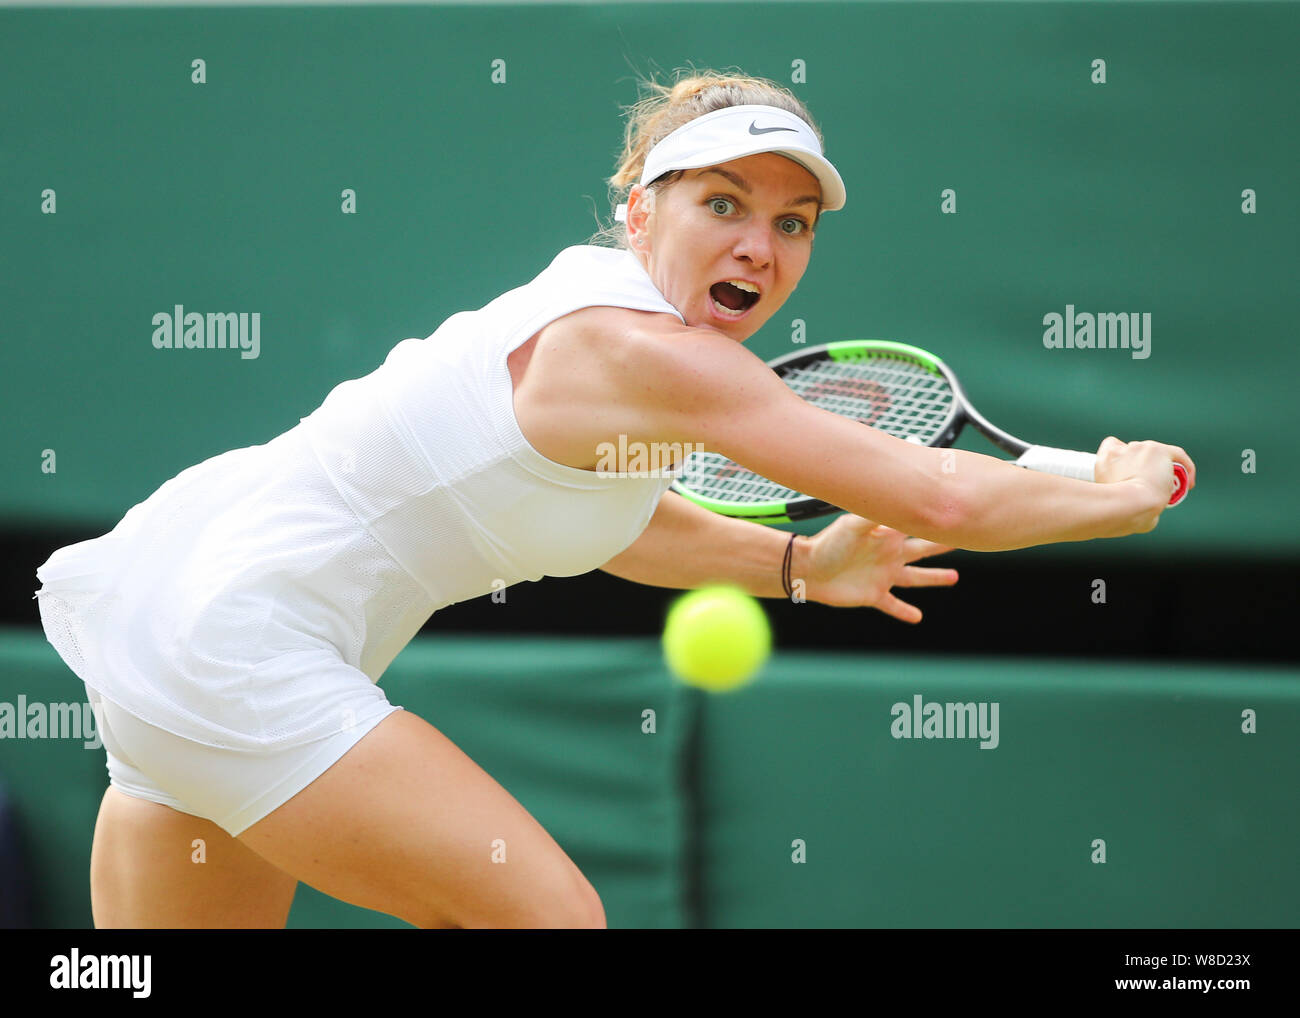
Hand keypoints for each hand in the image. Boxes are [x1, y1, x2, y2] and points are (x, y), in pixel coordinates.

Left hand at [798, 514, 958, 622]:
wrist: (807, 570)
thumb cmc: (827, 544)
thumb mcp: (853, 525)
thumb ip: (876, 514)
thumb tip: (900, 502)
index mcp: (887, 536)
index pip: (916, 526)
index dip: (935, 521)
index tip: (958, 513)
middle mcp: (889, 554)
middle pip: (924, 549)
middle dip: (942, 546)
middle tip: (964, 541)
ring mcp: (883, 575)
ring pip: (916, 578)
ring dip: (934, 578)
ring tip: (953, 577)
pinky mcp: (874, 595)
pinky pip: (893, 605)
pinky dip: (905, 612)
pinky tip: (917, 617)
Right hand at [1094, 436, 1196, 528]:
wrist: (1126, 505)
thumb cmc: (1116, 511)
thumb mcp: (1111, 500)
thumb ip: (1123, 497)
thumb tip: (1145, 516)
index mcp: (1105, 459)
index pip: (1112, 448)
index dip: (1122, 461)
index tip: (1127, 476)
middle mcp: (1122, 449)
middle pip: (1136, 451)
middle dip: (1142, 466)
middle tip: (1149, 488)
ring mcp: (1141, 448)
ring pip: (1156, 454)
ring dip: (1162, 468)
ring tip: (1168, 490)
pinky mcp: (1160, 451)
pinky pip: (1177, 455)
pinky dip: (1185, 467)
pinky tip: (1188, 483)